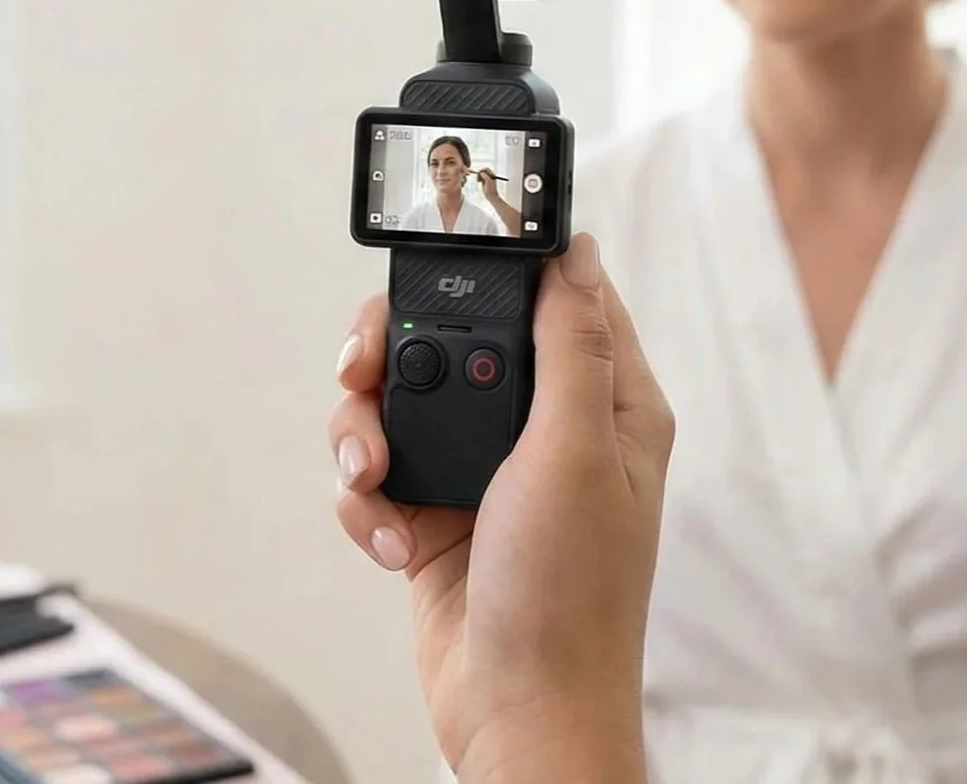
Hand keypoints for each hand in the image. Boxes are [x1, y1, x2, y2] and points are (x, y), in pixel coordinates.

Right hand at [327, 234, 671, 781]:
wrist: (518, 715)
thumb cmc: (569, 597)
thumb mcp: (576, 451)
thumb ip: (569, 344)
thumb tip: (577, 250)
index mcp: (603, 403)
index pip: (553, 295)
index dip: (496, 266)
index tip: (437, 255)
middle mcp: (545, 429)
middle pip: (452, 336)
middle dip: (395, 353)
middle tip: (364, 370)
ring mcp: (486, 473)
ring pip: (400, 401)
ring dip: (365, 433)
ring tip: (371, 475)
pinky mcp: (435, 517)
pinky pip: (376, 473)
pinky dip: (365, 502)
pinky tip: (387, 541)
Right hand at [473, 167, 499, 192]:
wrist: (491, 196)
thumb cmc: (491, 189)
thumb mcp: (488, 181)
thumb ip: (485, 175)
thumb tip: (481, 172)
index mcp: (492, 175)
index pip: (486, 169)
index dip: (482, 170)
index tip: (479, 174)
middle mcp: (489, 176)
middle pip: (483, 171)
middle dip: (480, 173)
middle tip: (478, 178)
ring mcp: (487, 179)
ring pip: (481, 174)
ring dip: (478, 176)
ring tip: (478, 180)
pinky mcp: (484, 182)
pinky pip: (480, 178)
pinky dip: (479, 178)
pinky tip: (478, 181)